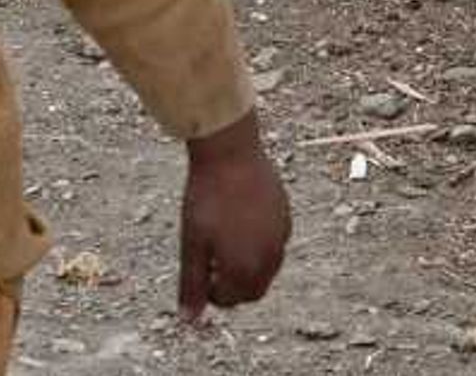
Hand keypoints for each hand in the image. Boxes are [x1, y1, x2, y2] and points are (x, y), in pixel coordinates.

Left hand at [177, 113, 290, 321]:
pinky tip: (238, 222)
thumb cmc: (206, 197)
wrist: (231, 153)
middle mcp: (271, 259)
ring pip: (266, 268)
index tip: (197, 272)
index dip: (210, 291)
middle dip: (230, 284)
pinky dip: (258, 245)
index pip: (230, 299)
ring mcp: (282, 238)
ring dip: (245, 265)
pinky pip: (274, 244)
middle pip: (252, 289)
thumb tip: (189, 321)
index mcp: (246, 269)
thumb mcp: (191, 243)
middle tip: (208, 262)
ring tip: (221, 240)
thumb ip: (193, 284)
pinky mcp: (286, 218)